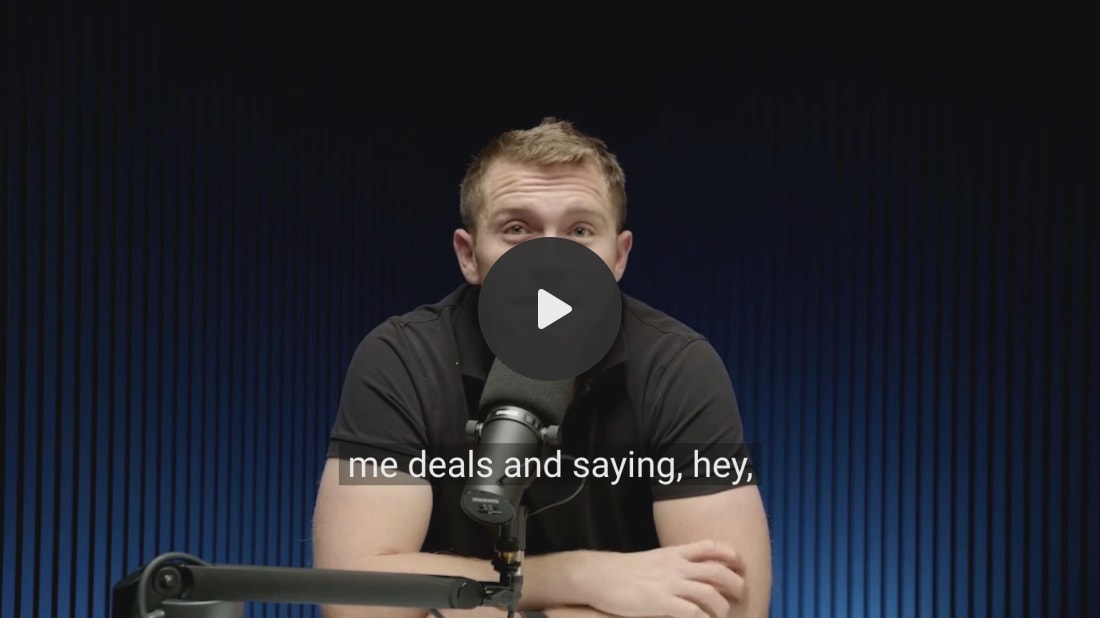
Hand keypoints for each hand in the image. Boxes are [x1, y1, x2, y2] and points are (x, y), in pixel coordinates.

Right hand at [574, 540, 745, 617]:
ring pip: (711, 594)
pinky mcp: (662, 603)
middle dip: (736, 583)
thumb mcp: (654, 559)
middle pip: (718, 571)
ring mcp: (670, 585)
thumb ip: (674, 563)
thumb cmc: (624, 570)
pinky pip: (694, 612)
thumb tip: (691, 572)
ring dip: (722, 607)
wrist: (599, 575)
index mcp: (675, 553)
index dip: (732, 555)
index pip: (711, 547)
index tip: (741, 566)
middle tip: (740, 594)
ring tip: (723, 614)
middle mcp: (677, 567)